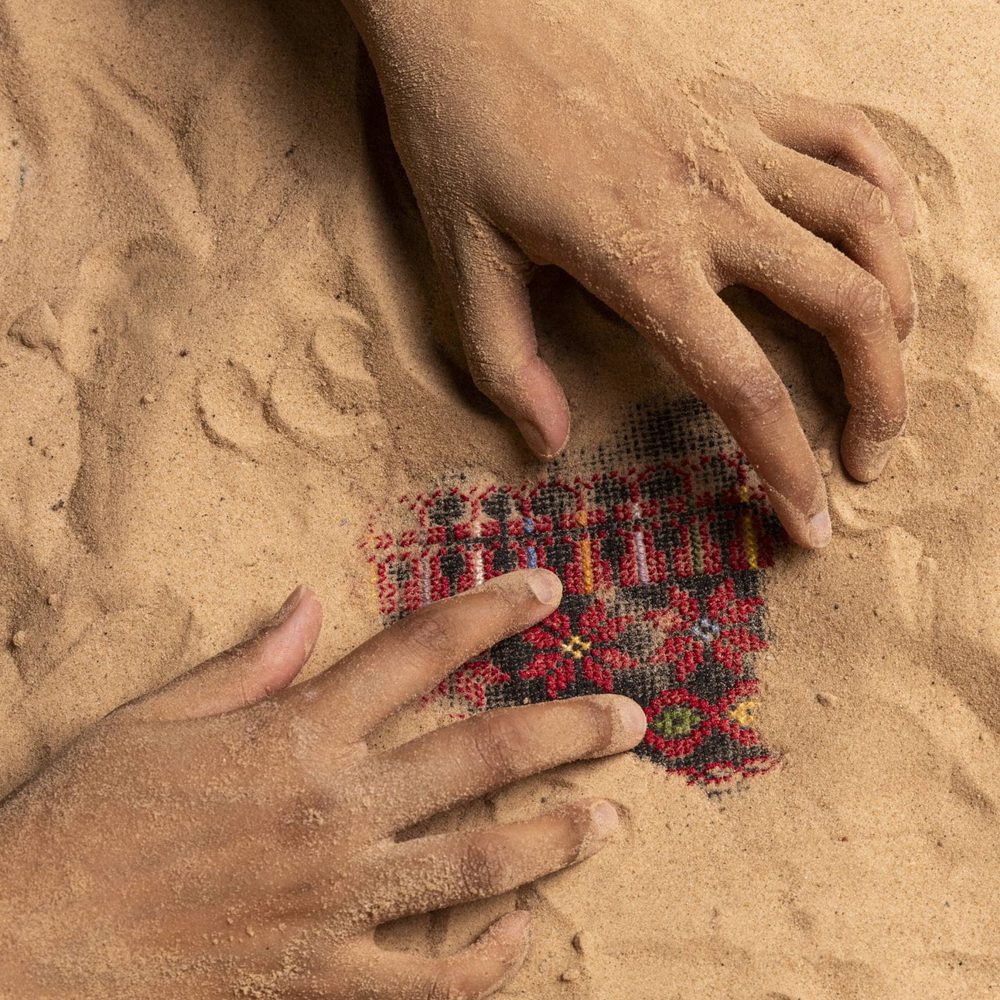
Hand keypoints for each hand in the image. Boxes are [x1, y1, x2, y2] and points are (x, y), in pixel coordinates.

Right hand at [0, 571, 644, 998]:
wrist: (24, 952)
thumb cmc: (85, 820)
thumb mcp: (156, 718)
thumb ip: (248, 662)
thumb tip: (312, 604)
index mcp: (295, 735)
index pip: (417, 651)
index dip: (489, 611)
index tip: (547, 588)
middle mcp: (333, 810)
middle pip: (476, 752)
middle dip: (565, 728)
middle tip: (631, 716)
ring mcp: (335, 900)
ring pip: (476, 863)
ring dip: (555, 837)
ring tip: (613, 817)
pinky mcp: (321, 980)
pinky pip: (429, 980)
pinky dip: (486, 960)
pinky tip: (524, 934)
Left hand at [345, 0, 916, 548]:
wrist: (468, 8)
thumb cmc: (460, 133)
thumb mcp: (462, 260)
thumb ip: (507, 364)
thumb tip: (547, 445)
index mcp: (644, 258)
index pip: (742, 385)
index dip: (786, 468)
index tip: (811, 523)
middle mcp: (712, 201)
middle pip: (846, 307)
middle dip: (879, 397)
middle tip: (867, 454)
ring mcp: (737, 140)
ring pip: (868, 225)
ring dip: (896, 305)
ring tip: (885, 361)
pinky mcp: (742, 95)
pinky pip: (847, 135)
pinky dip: (885, 189)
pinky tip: (888, 233)